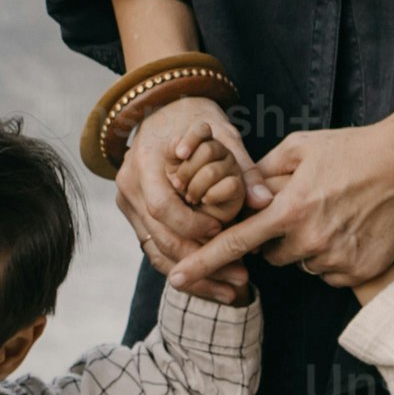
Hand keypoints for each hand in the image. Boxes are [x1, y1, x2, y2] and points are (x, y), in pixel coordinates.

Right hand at [113, 92, 259, 295]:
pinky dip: (186, 267)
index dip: (191, 225)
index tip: (222, 232)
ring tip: (232, 288)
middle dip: (200, 261)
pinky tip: (214, 282)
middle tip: (240, 276)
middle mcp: (129, 187)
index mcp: (143, 164)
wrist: (160, 106)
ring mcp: (128, 204)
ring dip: (195, 274)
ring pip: (156, 252)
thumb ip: (242, 168)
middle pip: (158, 238)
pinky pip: (157, 249)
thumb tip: (264, 200)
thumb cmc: (192, 116)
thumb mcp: (221, 134)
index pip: (162, 207)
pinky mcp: (137, 216)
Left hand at [187, 113, 393, 295]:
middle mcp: (310, 240)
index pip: (235, 243)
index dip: (202, 262)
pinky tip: (351, 228)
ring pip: (302, 263)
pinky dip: (333, 255)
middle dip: (277, 236)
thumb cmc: (352, 149)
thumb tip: (233, 191)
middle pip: (271, 255)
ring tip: (333, 214)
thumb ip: (261, 172)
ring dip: (307, 246)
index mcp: (289, 209)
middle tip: (304, 208)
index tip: (176, 278)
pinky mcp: (360, 271)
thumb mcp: (299, 148)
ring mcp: (337, 258)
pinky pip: (330, 272)